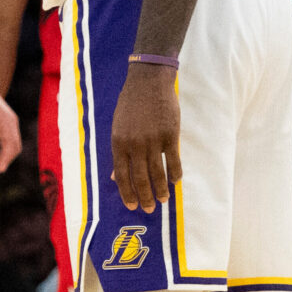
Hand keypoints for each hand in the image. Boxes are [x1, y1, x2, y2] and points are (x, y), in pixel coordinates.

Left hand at [0, 81, 23, 177]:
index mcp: (6, 120)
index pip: (11, 145)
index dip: (5, 159)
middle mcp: (11, 122)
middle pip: (15, 147)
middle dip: (6, 161)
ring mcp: (10, 123)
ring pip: (13, 146)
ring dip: (5, 159)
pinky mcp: (6, 124)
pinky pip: (9, 142)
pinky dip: (5, 153)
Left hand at [108, 60, 181, 212]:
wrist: (148, 82)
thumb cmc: (130, 104)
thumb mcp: (117, 127)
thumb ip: (118, 152)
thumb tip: (115, 177)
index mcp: (118, 143)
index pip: (121, 175)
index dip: (127, 193)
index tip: (133, 205)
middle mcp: (134, 144)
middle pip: (140, 178)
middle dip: (145, 196)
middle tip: (149, 209)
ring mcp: (153, 140)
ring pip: (157, 172)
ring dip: (161, 189)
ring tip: (164, 200)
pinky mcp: (170, 135)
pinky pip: (173, 160)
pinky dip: (175, 173)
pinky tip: (176, 182)